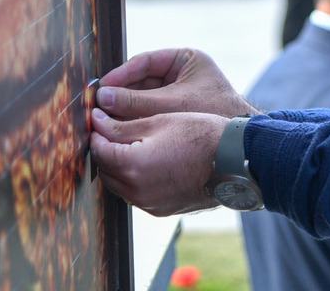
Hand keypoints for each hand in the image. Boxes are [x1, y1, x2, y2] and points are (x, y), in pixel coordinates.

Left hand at [90, 110, 227, 215]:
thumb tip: (96, 123)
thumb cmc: (200, 135)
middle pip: (105, 170)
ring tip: (130, 144)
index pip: (99, 150)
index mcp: (133, 165)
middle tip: (112, 130)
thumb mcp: (158, 121)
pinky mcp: (159, 210)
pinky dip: (134, 179)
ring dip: (118, 166)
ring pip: (118, 185)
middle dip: (105, 150)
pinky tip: (147, 162)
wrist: (233, 161)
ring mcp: (148, 204)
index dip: (97, 132)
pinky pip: (135, 195)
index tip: (100, 119)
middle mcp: (136, 191)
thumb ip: (121, 126)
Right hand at [96, 48, 258, 120]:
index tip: (101, 88)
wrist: (240, 142)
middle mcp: (180, 74)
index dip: (121, 75)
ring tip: (102, 119)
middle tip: (96, 105)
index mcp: (185, 60)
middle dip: (119, 94)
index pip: (145, 62)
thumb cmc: (213, 114)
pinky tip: (118, 129)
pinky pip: (150, 114)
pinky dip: (135, 121)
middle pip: (140, 82)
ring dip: (124, 109)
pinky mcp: (176, 114)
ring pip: (142, 99)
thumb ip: (137, 101)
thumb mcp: (172, 104)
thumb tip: (102, 98)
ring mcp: (178, 94)